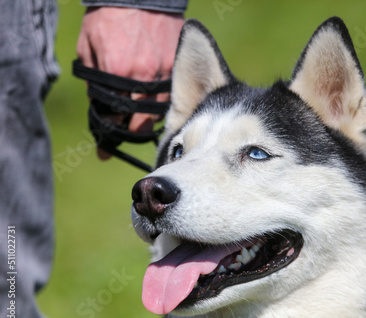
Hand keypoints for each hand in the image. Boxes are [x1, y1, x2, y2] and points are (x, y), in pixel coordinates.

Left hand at [76, 7, 183, 159]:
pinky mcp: (177, 67)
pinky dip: (162, 102)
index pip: (115, 118)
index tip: (104, 152)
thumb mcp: (90, 50)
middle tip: (125, 136)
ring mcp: (164, 74)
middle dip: (132, 133)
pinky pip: (172, 95)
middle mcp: (143, 79)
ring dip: (149, 119)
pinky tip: (156, 101)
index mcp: (117, 74)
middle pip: (141, 123)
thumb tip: (102, 113)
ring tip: (141, 120)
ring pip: (159, 113)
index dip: (110, 137)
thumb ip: (95, 83)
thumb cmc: (108, 20)